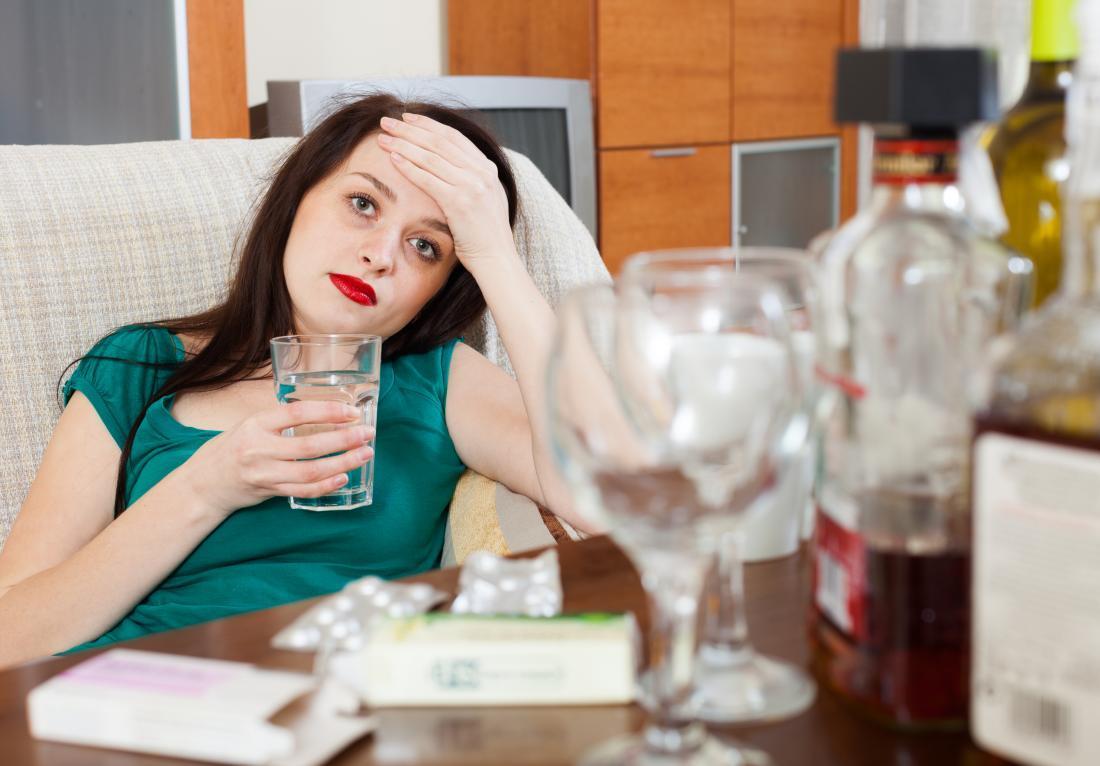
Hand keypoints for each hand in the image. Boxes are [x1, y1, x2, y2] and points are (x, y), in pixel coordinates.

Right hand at [182, 401, 372, 517]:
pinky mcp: (270, 492)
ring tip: (365, 454)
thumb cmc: (232, 448)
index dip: (328, 411)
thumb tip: (322, 408)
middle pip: (309, 445)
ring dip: (343, 463)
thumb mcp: (250, 424)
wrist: (204, 484)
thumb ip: (280, 419)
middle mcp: (259, 449)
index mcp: (256, 424)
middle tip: (367, 433)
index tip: (352, 411)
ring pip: (311, 471)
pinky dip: (326, 485)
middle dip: (344, 439)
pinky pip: (303, 490)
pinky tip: (343, 476)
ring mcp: (265, 474)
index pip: (297, 413)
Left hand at [377, 113, 515, 272]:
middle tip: (387, 122)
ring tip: (383, 139)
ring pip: (431, 156)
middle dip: (411, 129)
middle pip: (440, 141)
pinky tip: (393, 159)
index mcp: (487, 168)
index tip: (409, 119)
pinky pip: (428, 178)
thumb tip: (452, 168)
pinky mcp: (460, 202)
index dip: (429, 125)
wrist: (497, 259)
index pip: (454, 137)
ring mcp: (472, 186)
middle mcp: (481, 172)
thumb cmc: (486, 236)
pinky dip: (409, 167)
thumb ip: (473, 180)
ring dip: (404, 144)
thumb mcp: (486, 200)